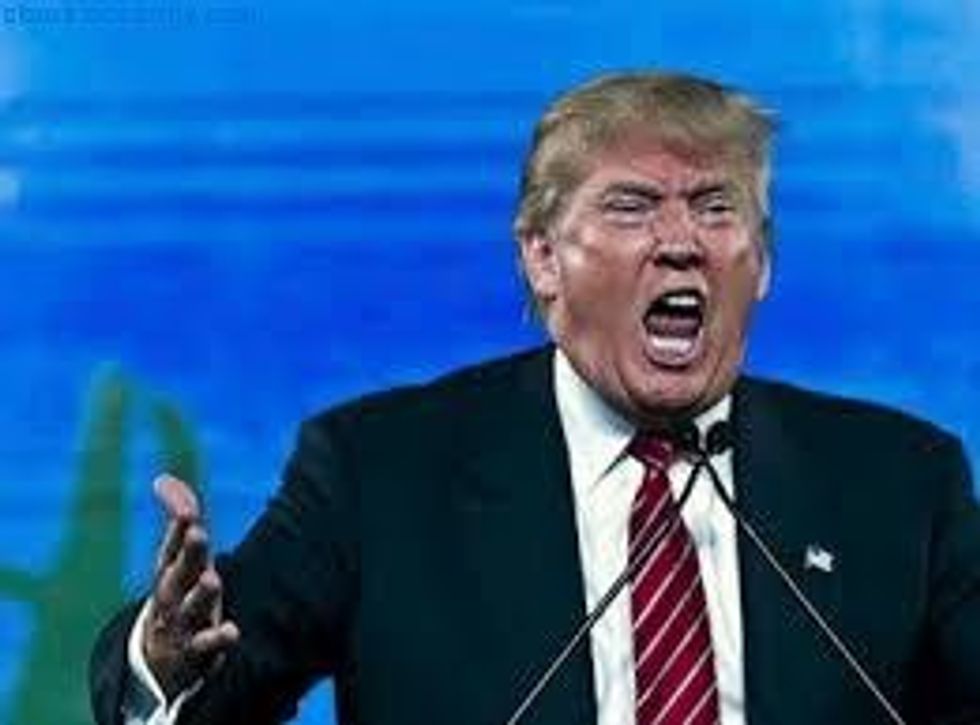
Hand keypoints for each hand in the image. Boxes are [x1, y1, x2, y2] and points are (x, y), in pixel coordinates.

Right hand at [142, 475, 239, 700]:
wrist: (160, 660)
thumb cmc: (177, 594)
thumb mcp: (180, 556)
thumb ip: (180, 516)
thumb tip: (163, 479)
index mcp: (169, 571)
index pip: (171, 546)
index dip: (178, 528)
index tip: (189, 510)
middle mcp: (172, 595)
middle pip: (179, 572)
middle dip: (188, 552)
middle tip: (198, 533)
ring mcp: (182, 623)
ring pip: (190, 608)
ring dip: (201, 594)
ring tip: (212, 580)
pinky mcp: (196, 650)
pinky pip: (206, 645)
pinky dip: (217, 638)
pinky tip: (232, 632)